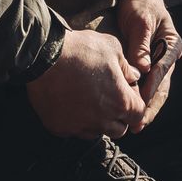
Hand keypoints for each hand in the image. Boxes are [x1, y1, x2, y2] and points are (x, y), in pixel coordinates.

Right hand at [25, 28, 144, 138]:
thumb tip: (133, 77)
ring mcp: (80, 127)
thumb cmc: (81, 50)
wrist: (43, 57)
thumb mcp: (112, 48)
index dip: (133, 104)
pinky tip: (70, 103)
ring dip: (97, 121)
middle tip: (107, 98)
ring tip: (88, 100)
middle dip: (118, 116)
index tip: (125, 94)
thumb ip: (127, 67)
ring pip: (96, 132)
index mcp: (120, 102)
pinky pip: (74, 131)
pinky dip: (76, 122)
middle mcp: (102, 120)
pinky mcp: (60, 128)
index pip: (138, 115)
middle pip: (119, 129)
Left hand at [115, 0, 181, 133]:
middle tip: (140, 122)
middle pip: (162, 86)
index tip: (141, 102)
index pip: (162, 69)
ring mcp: (159, 62)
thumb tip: (142, 68)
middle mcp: (168, 56)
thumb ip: (141, 44)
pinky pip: (147, 85)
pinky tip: (133, 111)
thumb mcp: (140, 20)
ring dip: (148, 107)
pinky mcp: (149, 64)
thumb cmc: (140, 4)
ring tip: (138, 124)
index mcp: (171, 44)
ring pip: (157, 89)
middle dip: (152, 106)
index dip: (151, 87)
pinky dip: (142, 99)